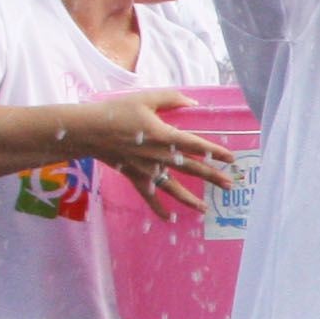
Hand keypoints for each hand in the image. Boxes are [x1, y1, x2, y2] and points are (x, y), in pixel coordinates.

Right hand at [76, 91, 242, 204]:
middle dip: (212, 176)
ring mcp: (147, 170)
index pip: (196, 145)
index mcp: (164, 136)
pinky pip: (149, 196)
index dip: (215, 151)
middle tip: (229, 185)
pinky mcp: (135, 177)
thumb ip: (172, 100)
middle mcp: (159, 156)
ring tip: (206, 208)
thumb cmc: (116, 111)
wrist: (88, 131)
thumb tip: (193, 104)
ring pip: (173, 187)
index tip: (231, 159)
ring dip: (191, 198)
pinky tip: (169, 219)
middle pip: (191, 168)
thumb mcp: (146, 99)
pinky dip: (158, 208)